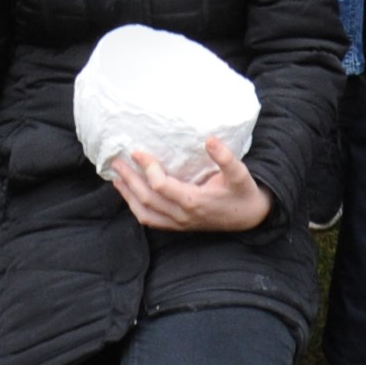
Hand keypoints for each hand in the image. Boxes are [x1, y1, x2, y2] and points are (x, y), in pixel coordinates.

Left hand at [107, 136, 272, 232]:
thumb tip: (210, 139)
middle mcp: (182, 215)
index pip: (161, 186)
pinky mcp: (178, 226)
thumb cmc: (243, 192)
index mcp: (194, 201)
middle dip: (129, 180)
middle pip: (147, 199)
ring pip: (144, 213)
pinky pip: (151, 220)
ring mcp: (179, 223)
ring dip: (128, 195)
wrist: (249, 218)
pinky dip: (136, 207)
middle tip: (117, 162)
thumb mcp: (240, 173)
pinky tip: (129, 194)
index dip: (147, 168)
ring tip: (117, 177)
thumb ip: (225, 157)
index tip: (138, 152)